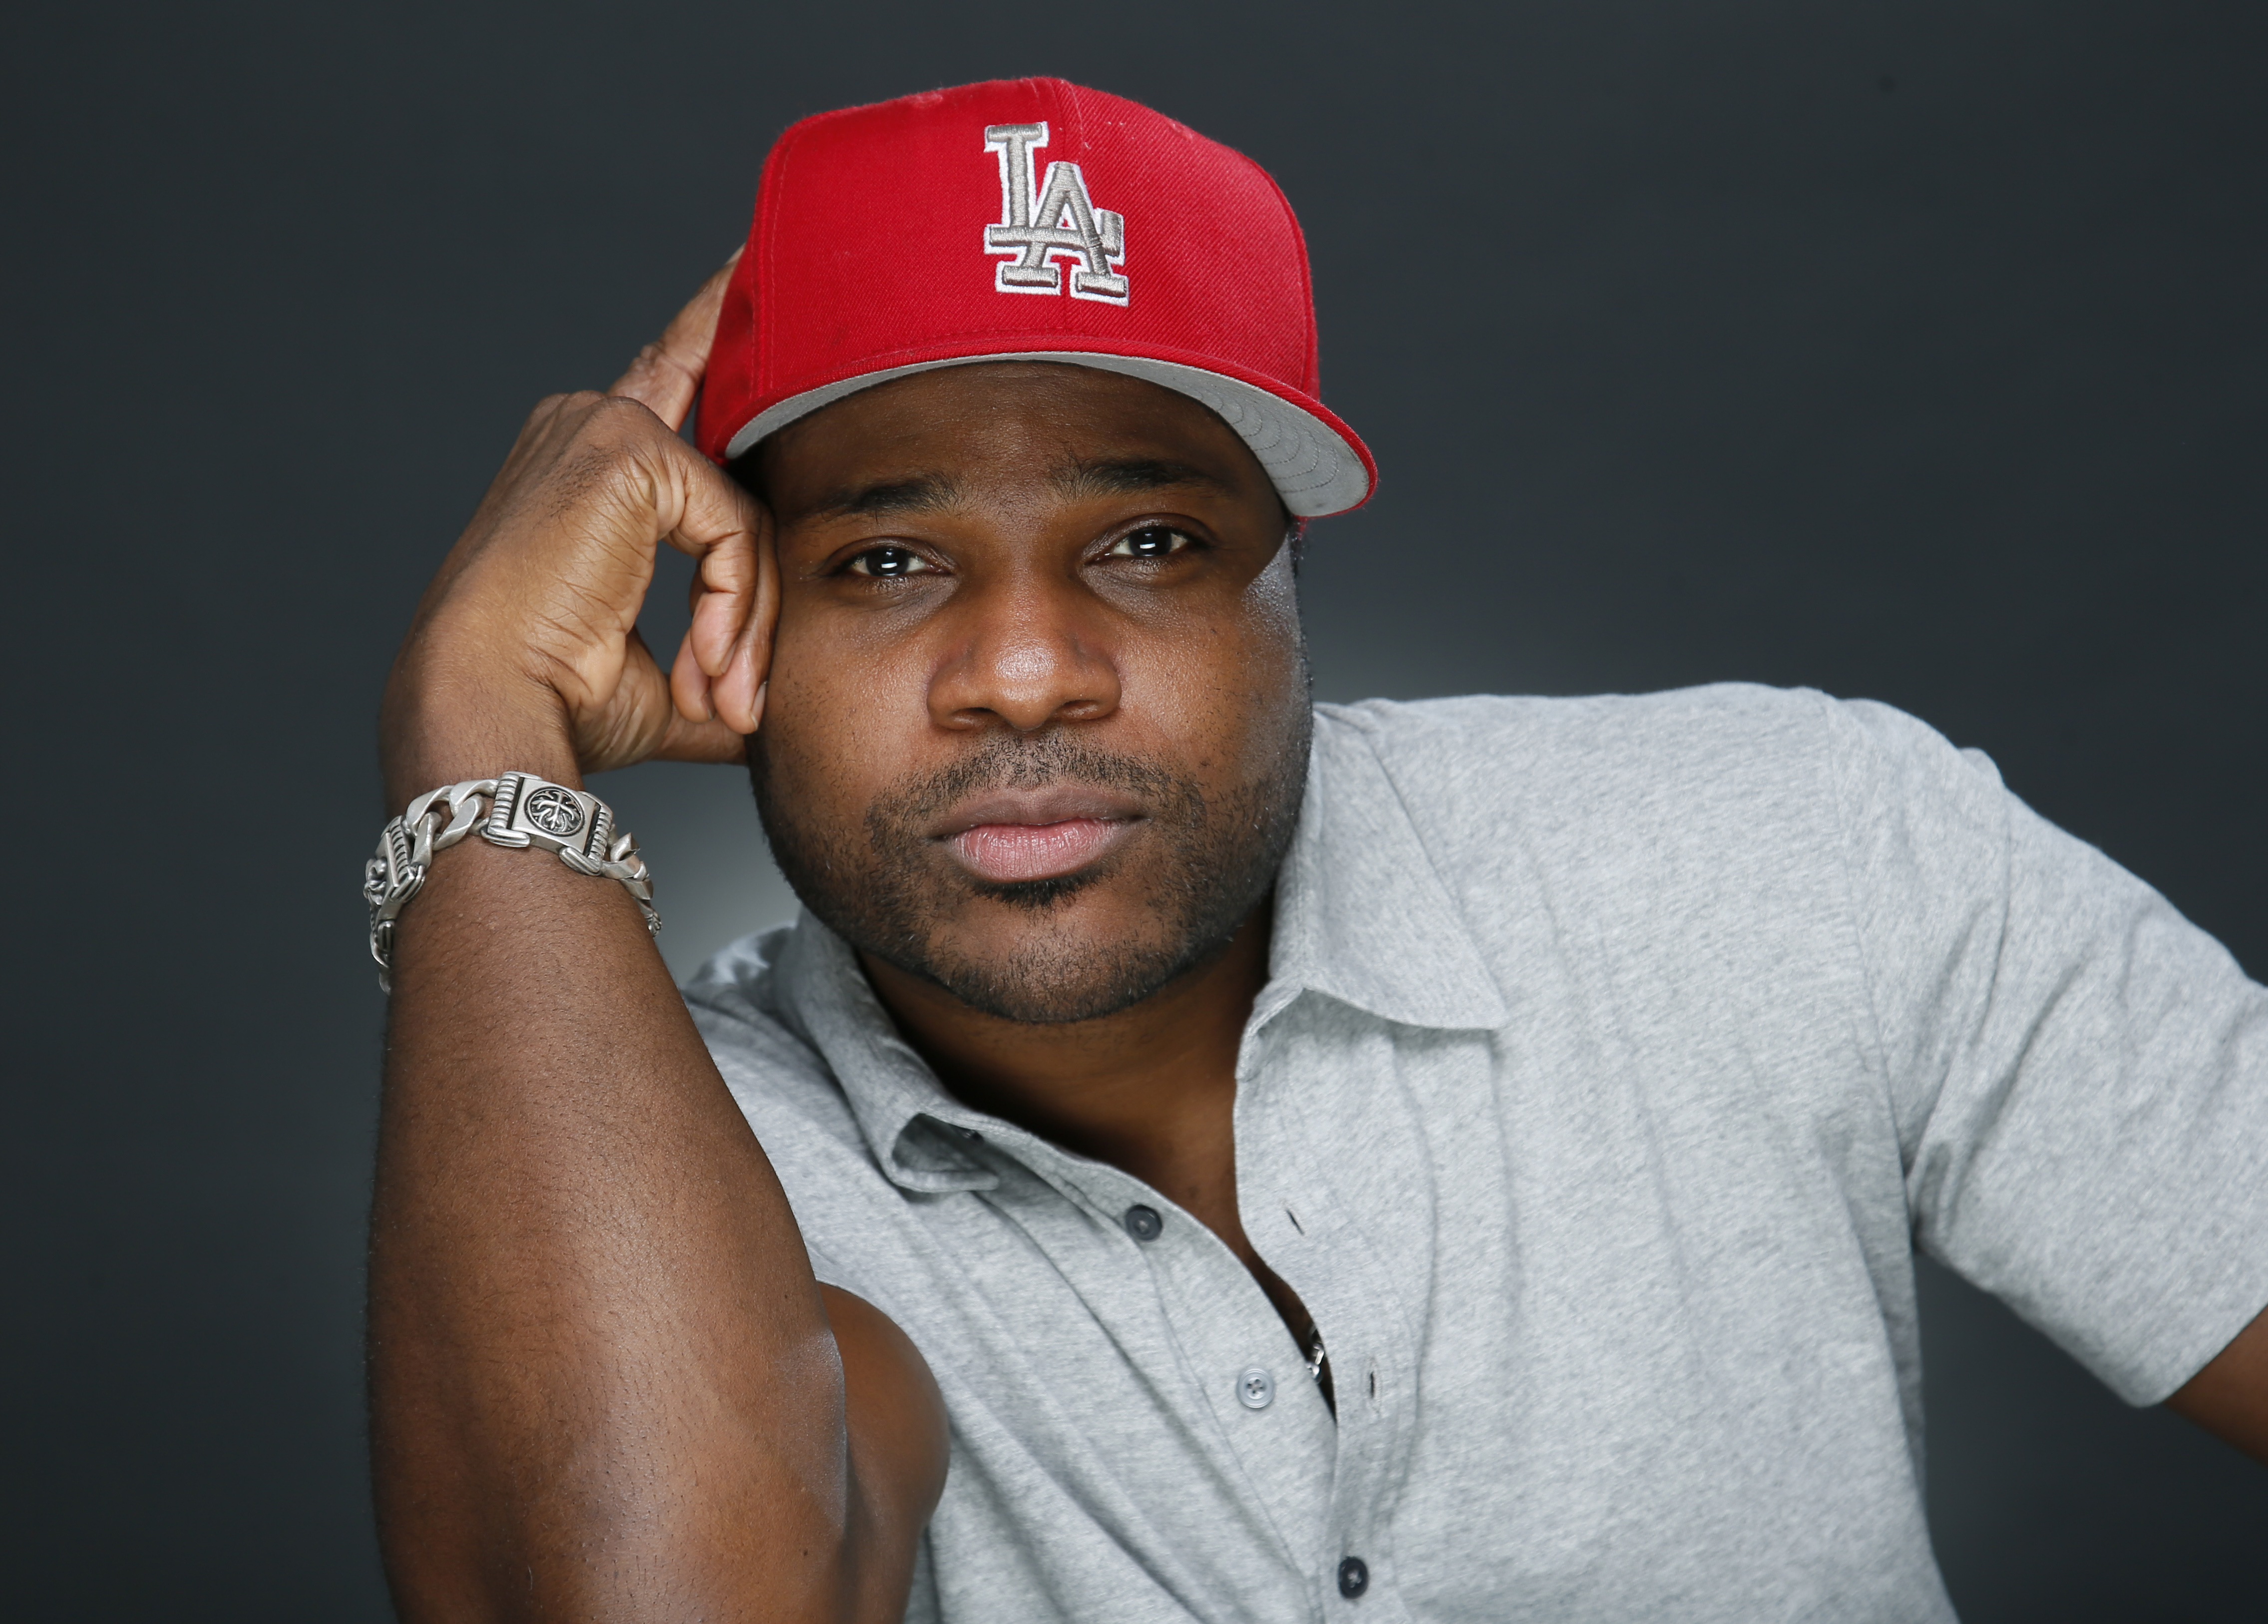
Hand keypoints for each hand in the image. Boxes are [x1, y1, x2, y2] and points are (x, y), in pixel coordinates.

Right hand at [381, 257, 774, 800]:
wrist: (489, 702)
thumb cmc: (550, 694)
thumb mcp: (660, 674)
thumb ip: (720, 660)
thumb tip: (768, 713)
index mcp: (587, 457)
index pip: (677, 377)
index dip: (718, 321)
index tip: (752, 262)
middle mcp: (591, 422)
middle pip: (737, 467)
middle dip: (758, 582)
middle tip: (744, 691)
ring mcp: (607, 427)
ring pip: (743, 518)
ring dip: (743, 623)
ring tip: (715, 697)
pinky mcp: (628, 451)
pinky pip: (733, 527)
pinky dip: (733, 607)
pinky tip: (706, 665)